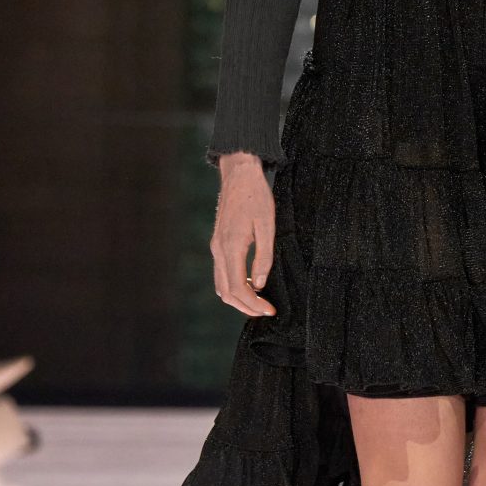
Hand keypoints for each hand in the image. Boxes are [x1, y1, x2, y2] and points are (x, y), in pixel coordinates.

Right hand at [211, 152, 277, 316]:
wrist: (239, 174)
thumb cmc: (256, 197)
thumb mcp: (267, 225)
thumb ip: (264, 257)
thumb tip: (261, 284)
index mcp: (231, 247)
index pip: (239, 288)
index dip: (254, 304)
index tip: (270, 310)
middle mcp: (219, 250)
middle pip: (227, 292)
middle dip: (246, 307)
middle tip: (266, 311)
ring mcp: (215, 247)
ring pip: (221, 285)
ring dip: (238, 299)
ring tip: (259, 302)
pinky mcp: (217, 243)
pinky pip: (221, 274)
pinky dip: (233, 286)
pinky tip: (251, 284)